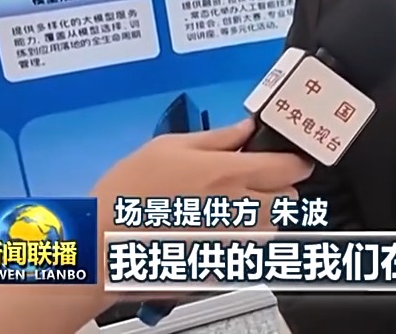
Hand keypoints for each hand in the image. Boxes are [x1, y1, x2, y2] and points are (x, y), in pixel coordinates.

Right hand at [91, 118, 312, 231]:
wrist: (100, 244)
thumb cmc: (128, 191)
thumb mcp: (170, 146)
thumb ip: (218, 138)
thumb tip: (247, 128)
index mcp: (230, 174)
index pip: (292, 168)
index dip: (295, 161)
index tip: (289, 158)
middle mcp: (241, 210)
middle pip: (290, 199)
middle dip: (279, 187)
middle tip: (254, 181)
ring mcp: (234, 242)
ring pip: (275, 227)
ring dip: (265, 216)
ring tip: (233, 208)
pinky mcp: (223, 266)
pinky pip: (252, 252)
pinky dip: (245, 241)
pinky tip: (217, 231)